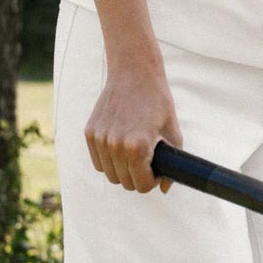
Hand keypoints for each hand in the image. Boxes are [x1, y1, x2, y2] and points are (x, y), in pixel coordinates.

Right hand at [84, 63, 183, 192]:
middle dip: (138, 178)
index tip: (157, 171)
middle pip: (125, 183)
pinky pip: (99, 162)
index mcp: (137, 146)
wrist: (134, 74)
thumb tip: (164, 189)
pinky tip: (120, 148)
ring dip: (123, 170)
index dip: (153, 181)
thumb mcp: (173, 132)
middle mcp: (115, 145)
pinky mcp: (90, 133)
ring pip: (110, 175)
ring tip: (134, 155)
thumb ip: (171, 164)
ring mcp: (100, 139)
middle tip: (147, 163)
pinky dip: (109, 161)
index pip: (143, 185)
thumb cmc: (158, 102)